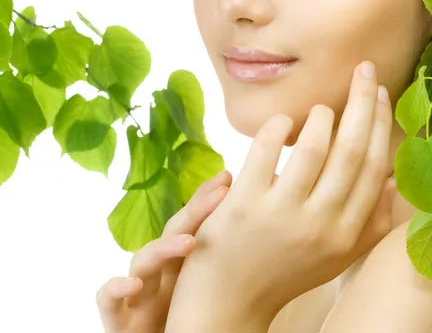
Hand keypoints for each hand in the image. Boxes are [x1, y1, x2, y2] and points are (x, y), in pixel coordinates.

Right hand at [96, 169, 231, 332]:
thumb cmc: (186, 326)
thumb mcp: (205, 294)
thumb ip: (220, 267)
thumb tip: (258, 236)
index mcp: (181, 266)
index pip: (192, 224)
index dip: (206, 200)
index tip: (226, 178)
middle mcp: (159, 273)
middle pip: (172, 233)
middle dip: (195, 211)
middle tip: (220, 194)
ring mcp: (137, 293)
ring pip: (143, 260)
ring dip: (163, 248)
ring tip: (188, 243)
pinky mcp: (117, 320)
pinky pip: (108, 298)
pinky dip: (117, 287)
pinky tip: (135, 284)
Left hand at [166, 61, 396, 330]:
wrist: (229, 301)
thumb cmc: (284, 270)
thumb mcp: (336, 255)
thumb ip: (371, 224)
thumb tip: (394, 181)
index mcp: (346, 233)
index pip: (374, 167)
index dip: (380, 124)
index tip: (380, 93)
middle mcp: (320, 224)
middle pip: (351, 150)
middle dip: (362, 102)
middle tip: (363, 71)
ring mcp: (281, 214)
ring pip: (314, 147)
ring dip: (320, 117)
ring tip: (319, 110)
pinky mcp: (244, 205)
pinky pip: (266, 151)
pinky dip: (277, 128)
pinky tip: (280, 123)